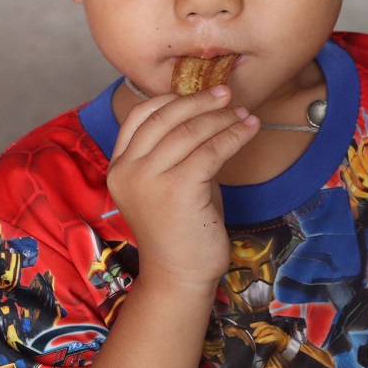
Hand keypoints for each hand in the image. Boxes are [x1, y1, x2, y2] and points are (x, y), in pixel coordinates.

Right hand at [106, 86, 260, 289]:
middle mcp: (127, 170)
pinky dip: (234, 136)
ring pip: (190, 131)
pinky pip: (211, 151)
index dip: (172, 98)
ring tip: (243, 113)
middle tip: (226, 94)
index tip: (199, 92)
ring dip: (222, 117)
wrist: (180, 275)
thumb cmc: (180, 227)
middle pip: (165, 117)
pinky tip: (249, 130)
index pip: (140, 115)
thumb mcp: (168, 180)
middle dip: (200, 101)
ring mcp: (149, 180)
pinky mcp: (177, 190)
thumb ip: (175, 148)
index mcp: (119, 166)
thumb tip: (206, 109)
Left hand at [250, 321, 291, 351]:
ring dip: (260, 335)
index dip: (257, 323)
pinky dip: (264, 339)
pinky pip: (270, 337)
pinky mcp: (278, 337)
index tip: (251, 325)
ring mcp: (276, 332)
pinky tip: (260, 341)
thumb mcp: (271, 335)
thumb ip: (265, 334)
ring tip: (256, 339)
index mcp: (272, 326)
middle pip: (265, 326)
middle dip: (258, 329)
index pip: (264, 323)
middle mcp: (274, 328)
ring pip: (267, 330)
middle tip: (254, 335)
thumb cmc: (278, 340)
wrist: (287, 344)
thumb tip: (256, 335)